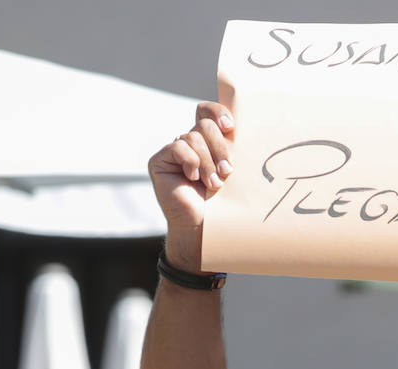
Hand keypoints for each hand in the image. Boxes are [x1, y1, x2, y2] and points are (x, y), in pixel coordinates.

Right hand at [147, 102, 235, 270]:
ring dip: (208, 162)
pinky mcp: (160, 160)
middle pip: (204, 124)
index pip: (207, 111)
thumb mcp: (233, 171)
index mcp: (209, 142)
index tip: (231, 127)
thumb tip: (238, 128)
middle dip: (220, 147)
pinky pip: (178, 147)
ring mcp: (174, 151)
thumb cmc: (224, 202)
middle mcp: (190, 142)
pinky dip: (190, 162)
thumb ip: (232, 148)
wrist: (206, 226)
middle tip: (228, 171)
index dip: (218, 112)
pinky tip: (192, 178)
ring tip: (214, 184)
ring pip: (193, 137)